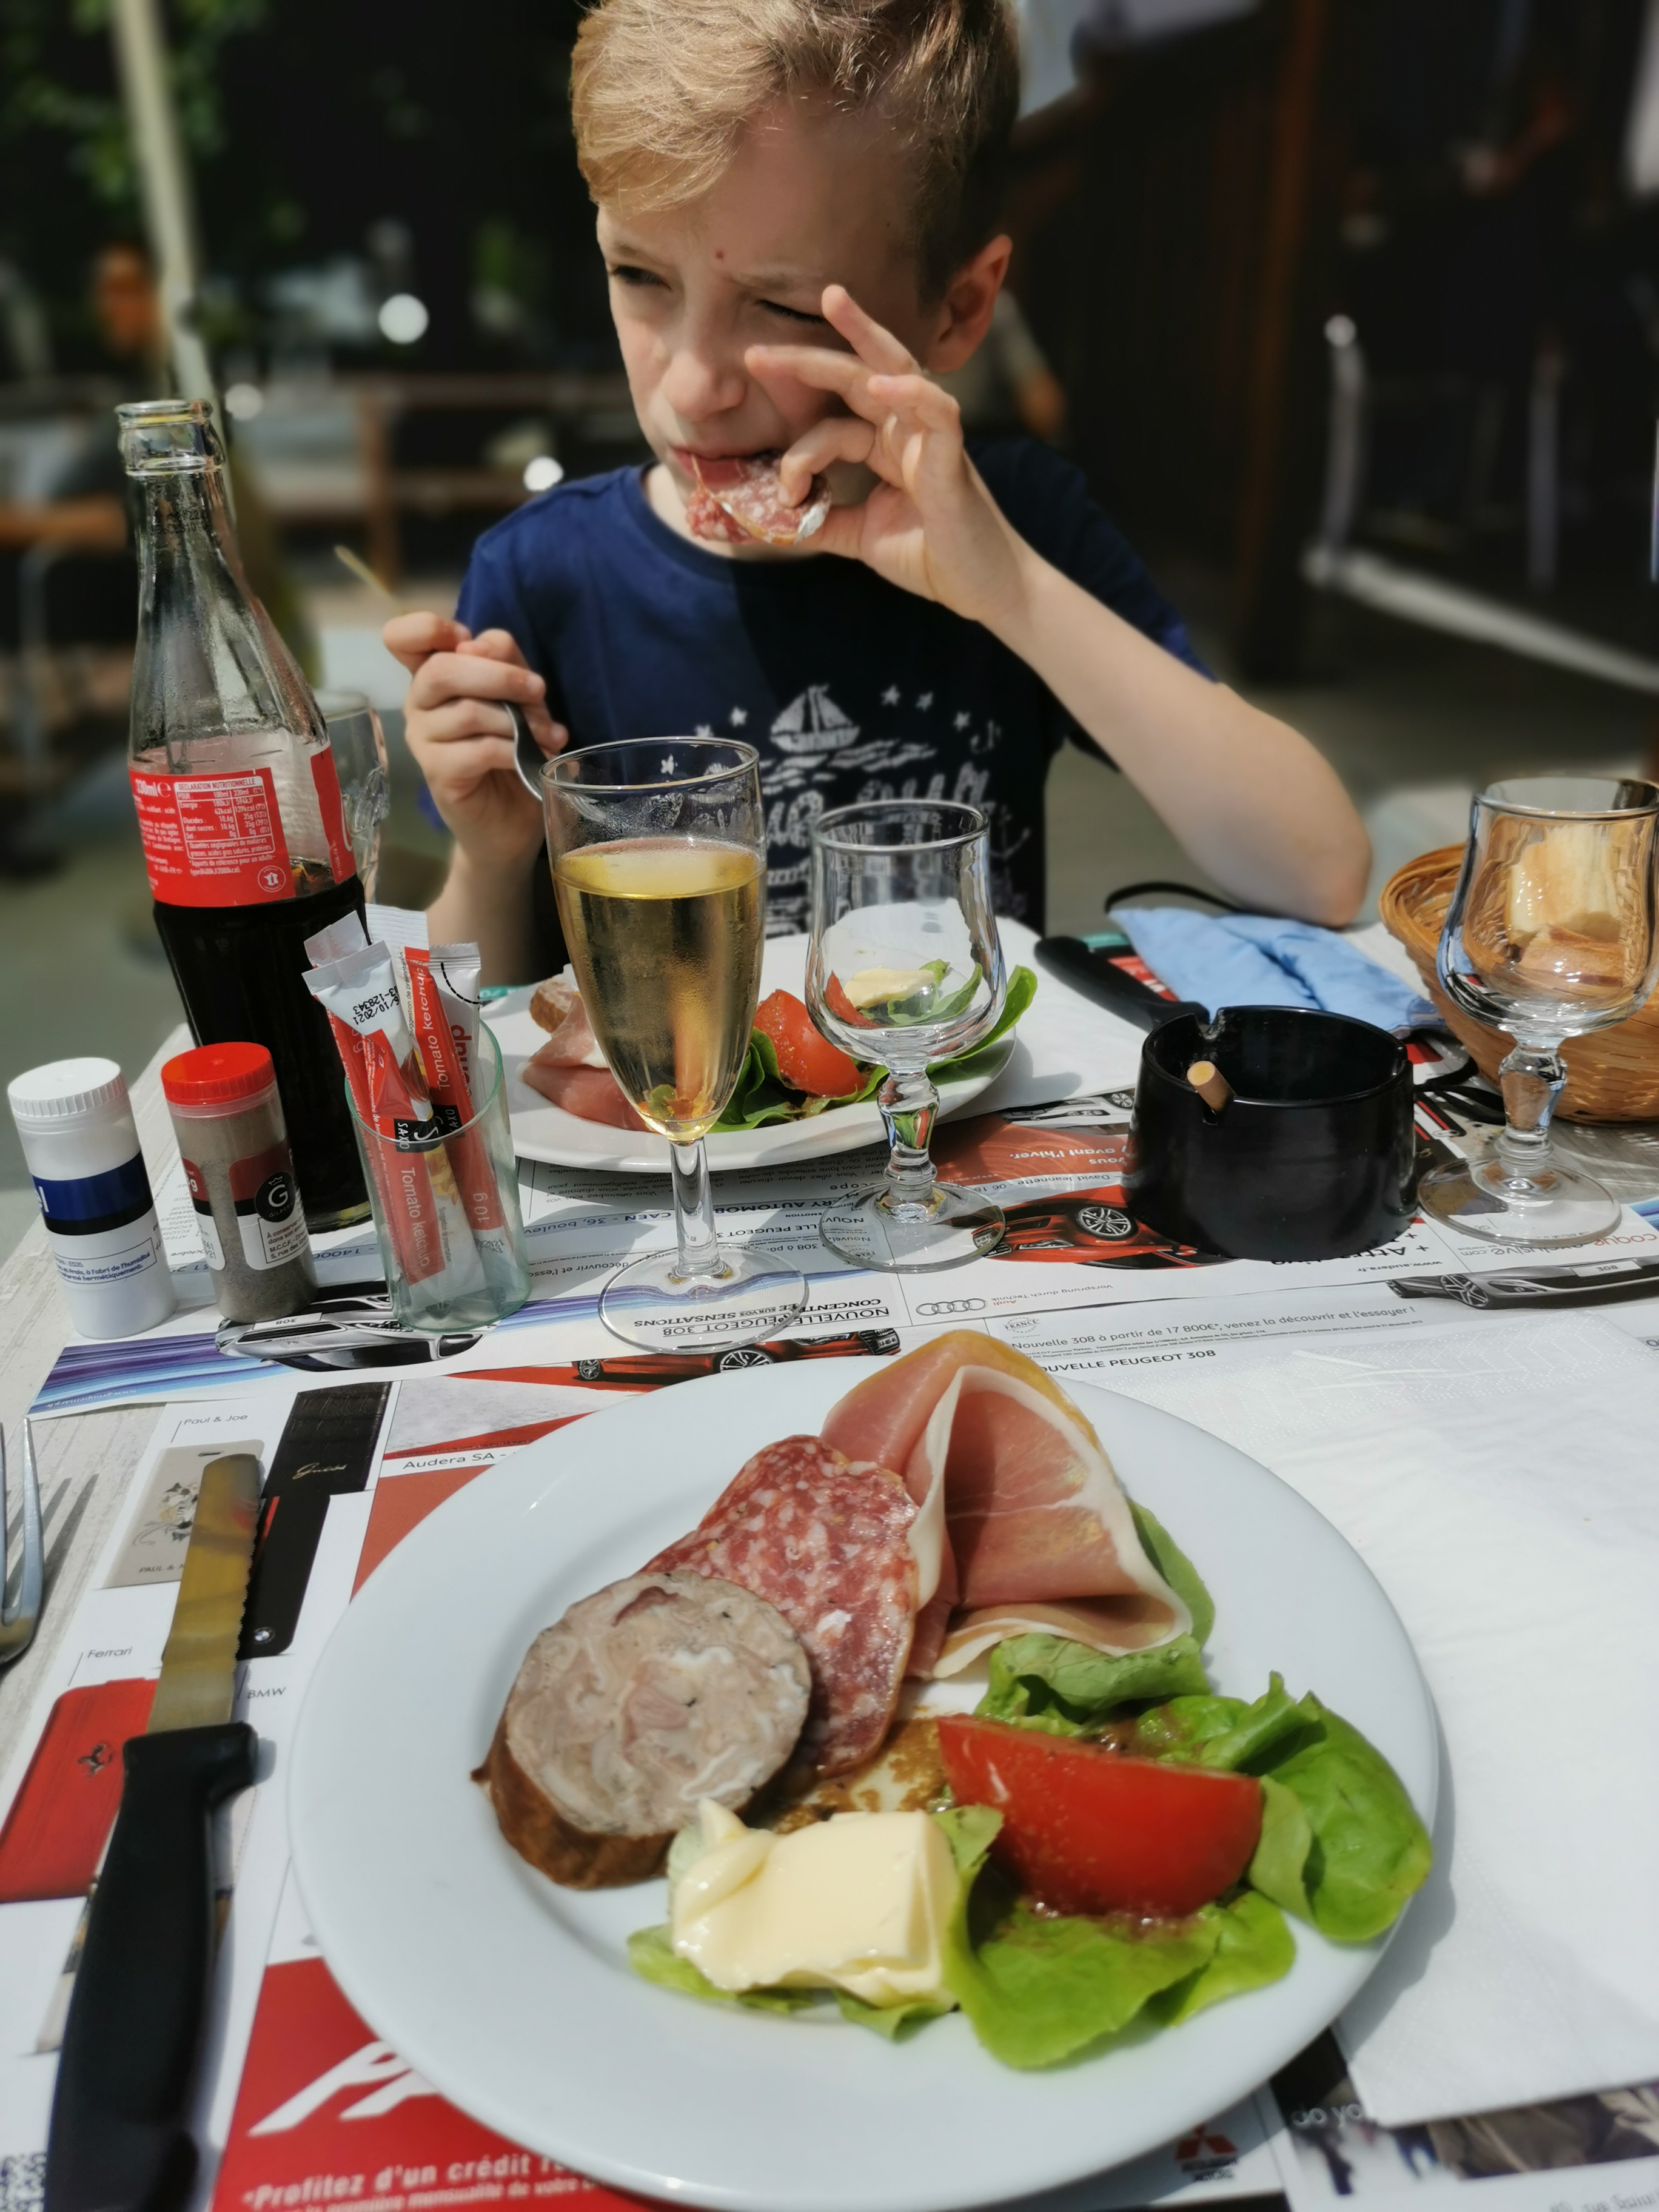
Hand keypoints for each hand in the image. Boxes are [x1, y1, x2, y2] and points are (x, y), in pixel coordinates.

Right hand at [383, 613, 564, 873]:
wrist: (511, 820)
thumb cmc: (513, 752)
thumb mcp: (518, 696)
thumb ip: (502, 661)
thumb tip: (481, 642)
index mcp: (433, 676)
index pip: (401, 637)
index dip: (430, 628)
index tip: (468, 639)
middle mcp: (419, 704)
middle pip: (441, 669)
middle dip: (498, 675)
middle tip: (538, 689)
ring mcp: (423, 741)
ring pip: (466, 711)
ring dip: (518, 720)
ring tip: (547, 735)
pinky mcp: (438, 774)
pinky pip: (477, 750)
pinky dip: (513, 751)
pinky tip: (533, 758)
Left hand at [747, 287, 1030, 626]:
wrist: (982, 589)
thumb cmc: (932, 557)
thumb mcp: (861, 539)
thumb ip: (823, 523)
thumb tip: (775, 519)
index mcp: (885, 446)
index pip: (833, 424)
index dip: (800, 453)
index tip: (784, 496)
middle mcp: (906, 431)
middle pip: (856, 374)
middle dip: (808, 357)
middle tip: (756, 351)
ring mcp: (931, 438)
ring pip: (897, 369)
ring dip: (864, 334)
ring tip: (831, 301)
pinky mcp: (953, 458)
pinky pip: (938, 411)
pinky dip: (913, 393)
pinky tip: (881, 383)